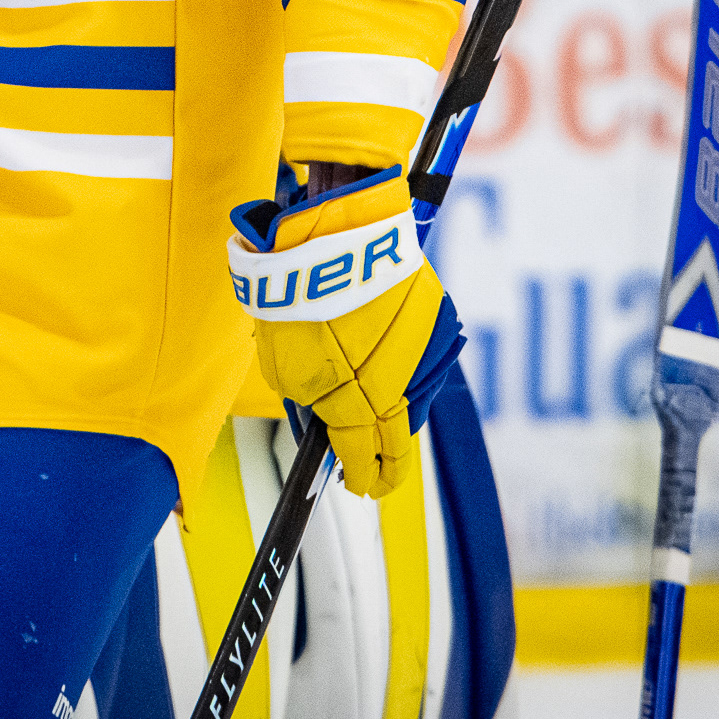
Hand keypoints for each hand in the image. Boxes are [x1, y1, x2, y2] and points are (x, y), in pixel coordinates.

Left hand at [228, 167, 462, 496]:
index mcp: (356, 403)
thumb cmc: (301, 293)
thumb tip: (324, 409)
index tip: (359, 485)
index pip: (364, 459)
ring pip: (416, 399)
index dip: (362, 477)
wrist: (336, 232)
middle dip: (389, 464)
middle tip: (380, 475)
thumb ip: (306, 398)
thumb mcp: (283, 362)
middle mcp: (397, 386)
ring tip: (381, 415)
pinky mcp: (435, 318)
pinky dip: (408, 365)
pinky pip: (423, 356)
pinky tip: (390, 361)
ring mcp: (421, 352)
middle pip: (400, 441)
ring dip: (398, 410)